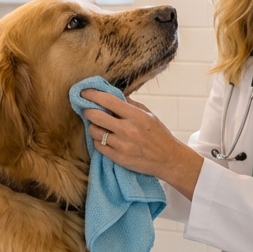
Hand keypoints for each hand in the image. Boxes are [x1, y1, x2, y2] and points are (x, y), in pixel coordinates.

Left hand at [81, 89, 203, 200]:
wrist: (168, 159)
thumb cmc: (158, 134)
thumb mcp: (148, 114)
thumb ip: (130, 104)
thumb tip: (112, 94)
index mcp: (136, 116)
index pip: (108, 101)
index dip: (92, 94)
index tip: (84, 92)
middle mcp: (127, 130)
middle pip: (96, 116)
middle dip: (88, 110)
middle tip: (86, 109)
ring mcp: (122, 145)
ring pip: (94, 132)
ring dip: (93, 127)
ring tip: (98, 125)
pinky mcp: (118, 158)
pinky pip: (98, 146)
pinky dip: (98, 140)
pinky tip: (104, 138)